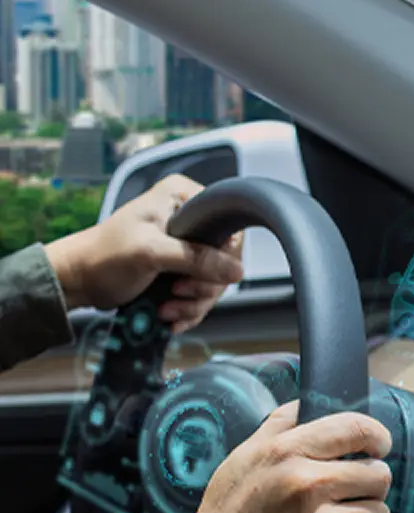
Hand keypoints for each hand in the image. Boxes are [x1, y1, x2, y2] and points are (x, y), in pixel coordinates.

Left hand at [45, 174, 243, 333]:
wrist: (78, 281)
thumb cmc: (105, 256)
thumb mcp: (151, 253)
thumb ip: (196, 258)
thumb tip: (236, 271)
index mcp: (182, 197)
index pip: (227, 227)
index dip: (222, 258)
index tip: (198, 276)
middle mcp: (188, 217)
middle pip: (224, 259)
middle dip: (203, 287)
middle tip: (178, 294)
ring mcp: (185, 245)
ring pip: (214, 281)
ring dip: (194, 303)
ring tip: (168, 310)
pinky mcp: (180, 269)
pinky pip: (201, 293)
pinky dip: (188, 310)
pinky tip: (169, 316)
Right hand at [170, 403, 392, 512]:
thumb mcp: (244, 456)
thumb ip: (280, 425)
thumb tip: (309, 403)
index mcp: (289, 452)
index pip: (358, 429)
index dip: (377, 437)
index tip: (378, 448)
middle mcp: (311, 484)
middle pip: (379, 474)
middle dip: (370, 483)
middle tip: (352, 493)